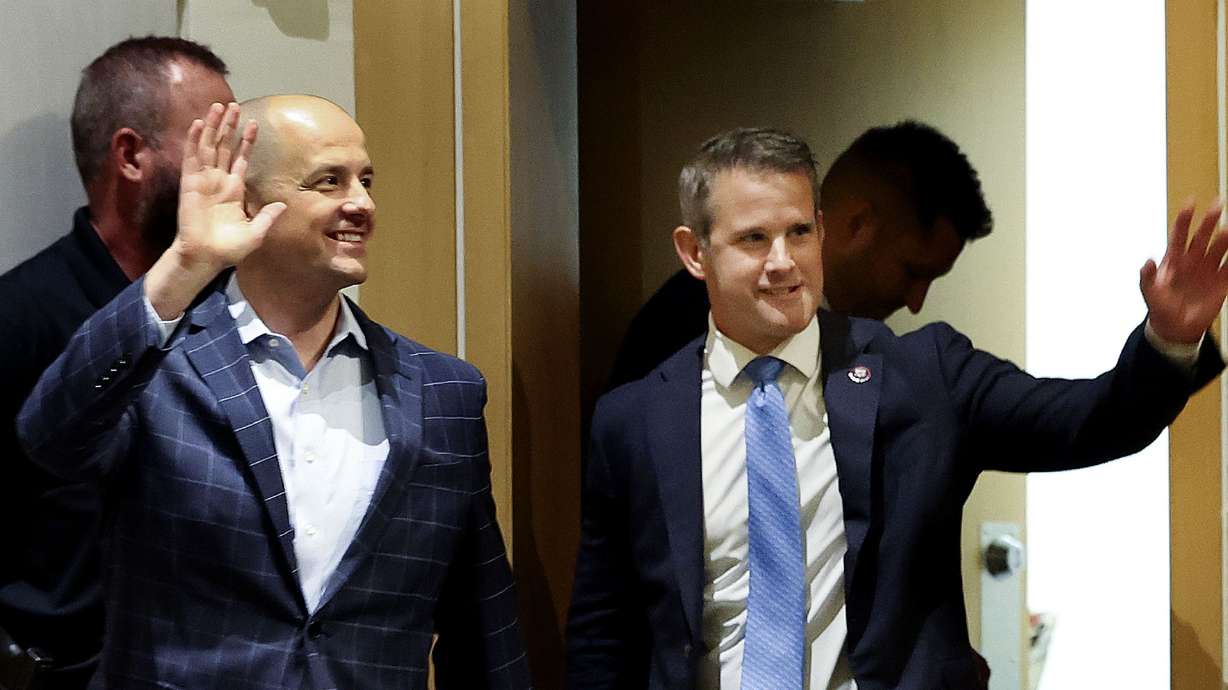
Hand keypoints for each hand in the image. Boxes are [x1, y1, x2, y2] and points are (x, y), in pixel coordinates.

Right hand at [144, 102, 284, 319]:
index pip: (241, 159)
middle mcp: (218, 181)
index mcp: (234, 190)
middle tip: (234, 105)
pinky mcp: (190, 184)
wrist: (205, 258)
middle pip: (224, 146)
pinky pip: (192, 158)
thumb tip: (282, 205)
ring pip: (208, 146)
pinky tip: (200, 124)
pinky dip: (195, 140)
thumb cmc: (229, 249)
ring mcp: (203, 180)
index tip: (254, 124)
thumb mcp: (256, 233)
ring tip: (219, 106)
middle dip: (229, 126)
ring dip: (213, 126)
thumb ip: (267, 216)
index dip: (247, 141)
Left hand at [1140, 199, 1227, 343]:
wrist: (1175, 327)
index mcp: (1175, 259)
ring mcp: (1208, 269)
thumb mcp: (1149, 293)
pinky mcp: (1221, 282)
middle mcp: (1193, 260)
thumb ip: (1146, 278)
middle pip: (1202, 236)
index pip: (1180, 234)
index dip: (1184, 219)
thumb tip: (1145, 262)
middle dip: (1210, 220)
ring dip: (1225, 238)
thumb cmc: (1160, 306)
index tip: (1191, 203)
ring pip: (1220, 248)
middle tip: (1218, 204)